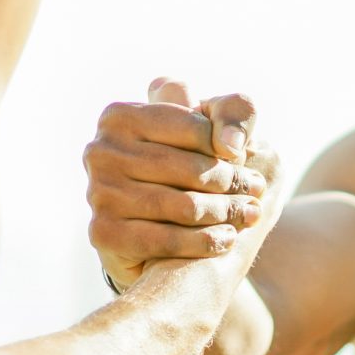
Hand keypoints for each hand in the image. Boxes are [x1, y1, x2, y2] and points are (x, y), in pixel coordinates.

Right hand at [84, 78, 282, 288]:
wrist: (144, 219)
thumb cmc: (183, 160)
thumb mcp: (208, 125)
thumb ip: (232, 112)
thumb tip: (230, 146)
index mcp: (120, 116)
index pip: (193, 126)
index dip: (225, 145)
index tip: (247, 159)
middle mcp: (100, 151)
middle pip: (187, 168)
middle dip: (231, 182)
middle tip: (257, 191)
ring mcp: (97, 192)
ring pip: (182, 206)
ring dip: (225, 213)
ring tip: (249, 214)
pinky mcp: (103, 232)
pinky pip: (166, 240)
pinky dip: (204, 241)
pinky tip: (227, 239)